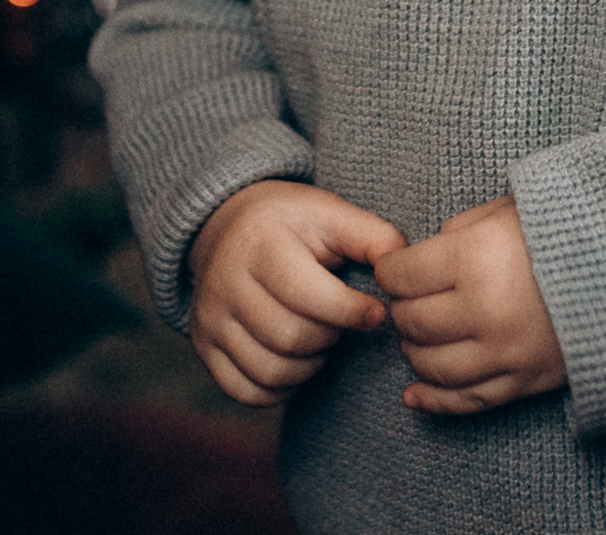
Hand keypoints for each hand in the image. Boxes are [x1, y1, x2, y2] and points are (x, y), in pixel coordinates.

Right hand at [187, 180, 406, 406]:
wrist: (225, 225)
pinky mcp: (203, 346)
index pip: (306, 295)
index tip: (375, 312)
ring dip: (309, 365)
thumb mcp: (330, 213)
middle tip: (340, 322)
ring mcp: (208, 318)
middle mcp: (224, 282)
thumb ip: (373, 237)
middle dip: (330, 337)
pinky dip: (281, 387)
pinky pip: (247, 391)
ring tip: (319, 338)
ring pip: (271, 371)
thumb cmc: (291, 224)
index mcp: (258, 244)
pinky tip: (294, 360)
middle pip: (291, 338)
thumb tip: (402, 271)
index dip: (351, 311)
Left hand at [375, 194, 567, 415]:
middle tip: (408, 299)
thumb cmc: (565, 228)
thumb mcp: (506, 210)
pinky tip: (413, 395)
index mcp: (476, 259)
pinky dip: (434, 401)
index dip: (390, 271)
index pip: (403, 276)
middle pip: (414, 322)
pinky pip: (468, 401)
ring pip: (433, 366)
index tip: (393, 268)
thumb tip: (420, 261)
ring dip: (414, 352)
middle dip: (401, 310)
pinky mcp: (526, 382)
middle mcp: (486, 311)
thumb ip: (458, 231)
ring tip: (418, 335)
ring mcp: (506, 352)